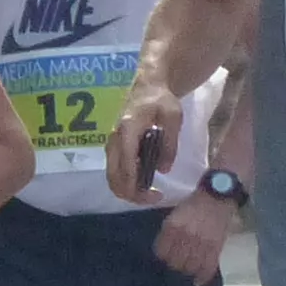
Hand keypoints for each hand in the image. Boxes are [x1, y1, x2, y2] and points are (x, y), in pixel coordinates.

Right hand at [107, 85, 185, 202]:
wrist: (146, 87)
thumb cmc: (160, 100)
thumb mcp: (173, 117)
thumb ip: (169, 143)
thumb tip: (163, 169)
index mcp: (127, 131)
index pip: (127, 167)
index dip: (138, 187)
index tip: (157, 194)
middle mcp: (114, 141)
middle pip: (114, 178)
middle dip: (132, 195)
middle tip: (155, 198)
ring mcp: (112, 146)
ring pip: (112, 178)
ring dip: (129, 191)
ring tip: (151, 194)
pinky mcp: (114, 149)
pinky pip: (115, 172)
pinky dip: (126, 183)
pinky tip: (143, 184)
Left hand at [152, 188, 233, 282]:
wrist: (218, 194)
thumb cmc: (195, 203)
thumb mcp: (176, 213)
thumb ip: (169, 230)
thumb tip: (163, 249)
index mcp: (173, 226)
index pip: (161, 251)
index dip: (162, 257)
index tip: (165, 258)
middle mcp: (186, 236)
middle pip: (175, 262)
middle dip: (174, 265)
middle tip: (177, 263)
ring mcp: (202, 243)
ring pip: (190, 267)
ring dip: (187, 271)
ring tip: (188, 269)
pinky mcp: (216, 247)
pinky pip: (208, 267)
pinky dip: (202, 277)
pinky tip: (198, 282)